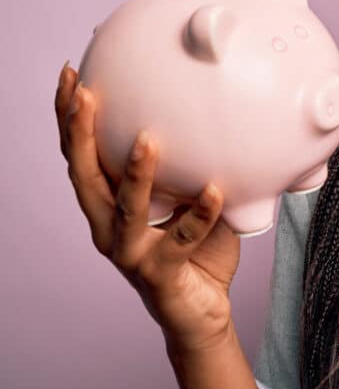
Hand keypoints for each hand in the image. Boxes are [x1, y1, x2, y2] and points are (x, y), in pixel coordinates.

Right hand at [54, 62, 240, 351]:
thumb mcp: (194, 197)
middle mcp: (109, 228)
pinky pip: (183, 239)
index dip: (69, 118)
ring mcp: (130, 253)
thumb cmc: (196, 250)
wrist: (200, 313)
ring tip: (148, 141)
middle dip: (80, 133)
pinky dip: (200, 215)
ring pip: (126, 209)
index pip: (80, 155)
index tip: (70, 74)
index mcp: (109, 206)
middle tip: (84, 93)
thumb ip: (195, 163)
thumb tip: (220, 113)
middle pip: (84, 176)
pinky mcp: (160, 274)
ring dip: (135, 174)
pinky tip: (214, 192)